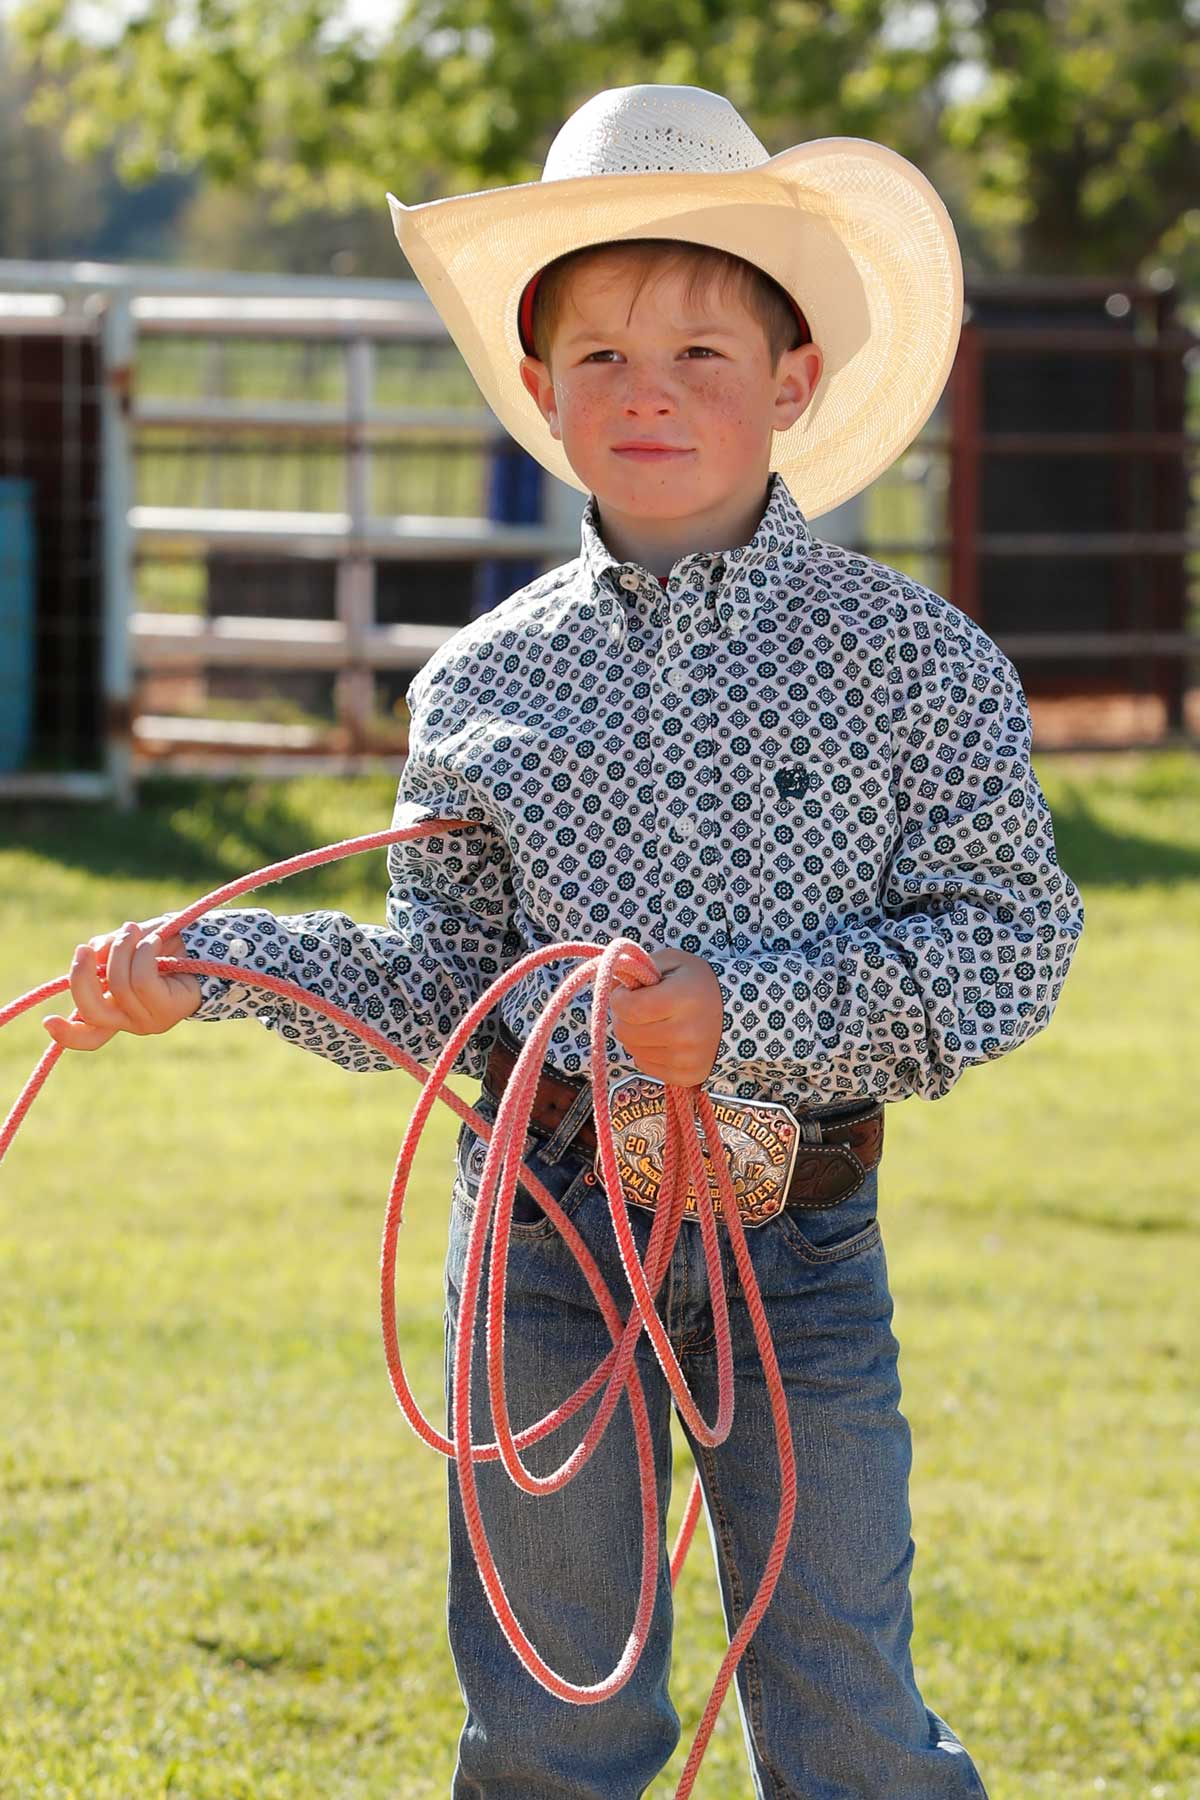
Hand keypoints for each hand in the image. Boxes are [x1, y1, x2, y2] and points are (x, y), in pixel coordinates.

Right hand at [42, 917, 201, 1051]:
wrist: (212, 948)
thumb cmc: (168, 946)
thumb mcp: (130, 944)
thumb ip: (109, 950)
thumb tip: (93, 952)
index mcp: (116, 1009)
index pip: (88, 1035)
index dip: (65, 1034)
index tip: (46, 1020)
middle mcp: (130, 1020)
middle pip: (91, 1010)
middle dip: (81, 976)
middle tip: (84, 949)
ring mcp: (149, 1020)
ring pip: (118, 984)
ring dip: (123, 949)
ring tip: (136, 931)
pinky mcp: (168, 1011)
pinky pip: (142, 979)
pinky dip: (143, 953)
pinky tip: (154, 941)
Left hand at [608, 947, 723, 1087]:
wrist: (737, 1013)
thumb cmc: (698, 982)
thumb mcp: (673, 962)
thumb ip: (640, 967)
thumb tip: (611, 983)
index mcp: (683, 998)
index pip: (628, 1008)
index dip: (619, 998)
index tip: (626, 992)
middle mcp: (686, 1032)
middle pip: (626, 1032)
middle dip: (624, 1017)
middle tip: (637, 1008)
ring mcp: (688, 1058)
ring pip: (633, 1051)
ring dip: (635, 1035)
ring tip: (652, 1023)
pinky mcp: (688, 1076)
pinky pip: (646, 1066)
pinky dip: (647, 1052)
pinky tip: (661, 1040)